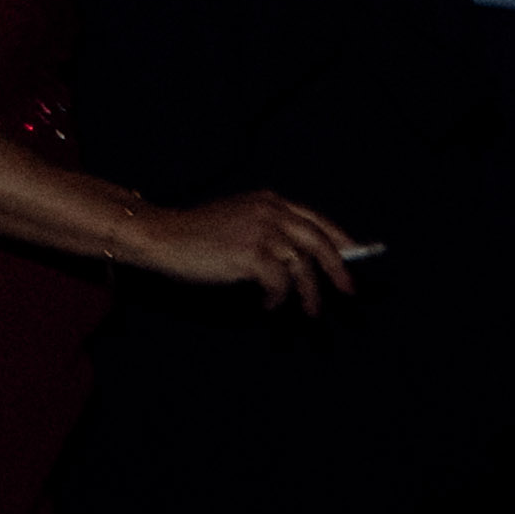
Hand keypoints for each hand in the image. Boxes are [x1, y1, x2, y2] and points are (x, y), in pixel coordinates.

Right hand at [123, 187, 363, 309]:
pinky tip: (269, 305)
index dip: (339, 239)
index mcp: (271, 202)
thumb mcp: (240, 222)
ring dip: (309, 293)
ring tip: (309, 312)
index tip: (353, 256)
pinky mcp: (250, 253)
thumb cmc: (196, 235)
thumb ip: (271, 231)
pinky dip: (279, 298)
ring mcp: (262, 231)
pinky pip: (279, 283)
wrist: (161, 236)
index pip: (317, 220)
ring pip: (302, 267)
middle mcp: (271, 212)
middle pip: (319, 242)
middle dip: (338, 269)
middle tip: (349, 290)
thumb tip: (305, 259)